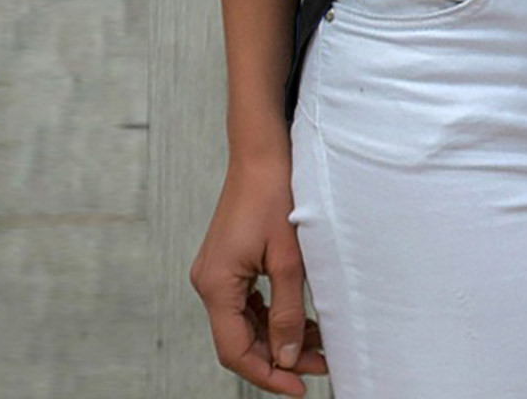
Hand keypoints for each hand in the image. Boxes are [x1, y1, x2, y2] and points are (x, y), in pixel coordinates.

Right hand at [189, 151, 328, 394]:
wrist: (262, 152)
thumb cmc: (276, 195)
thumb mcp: (289, 258)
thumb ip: (288, 312)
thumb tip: (288, 358)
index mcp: (215, 284)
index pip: (235, 350)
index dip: (267, 375)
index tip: (300, 388)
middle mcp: (208, 282)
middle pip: (239, 340)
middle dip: (278, 357)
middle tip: (319, 367)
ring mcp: (216, 272)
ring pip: (245, 323)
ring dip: (278, 337)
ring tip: (319, 345)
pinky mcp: (227, 263)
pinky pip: (246, 303)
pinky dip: (272, 315)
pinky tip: (302, 321)